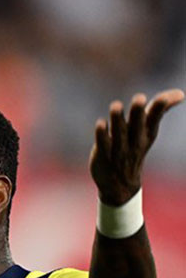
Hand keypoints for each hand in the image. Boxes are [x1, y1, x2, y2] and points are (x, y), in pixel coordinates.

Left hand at [90, 89, 183, 204]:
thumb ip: (159, 110)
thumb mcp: (150, 131)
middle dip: (138, 112)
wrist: (120, 184)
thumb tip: (181, 93)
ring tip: (116, 106)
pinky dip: (102, 135)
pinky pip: (103, 144)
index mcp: (147, 133)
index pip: (155, 119)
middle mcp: (135, 140)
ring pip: (119, 133)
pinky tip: (100, 123)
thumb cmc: (135, 148)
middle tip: (140, 98)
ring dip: (117, 120)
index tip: (166, 97)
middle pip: (137, 125)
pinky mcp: (103, 155)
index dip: (160, 107)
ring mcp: (119, 149)